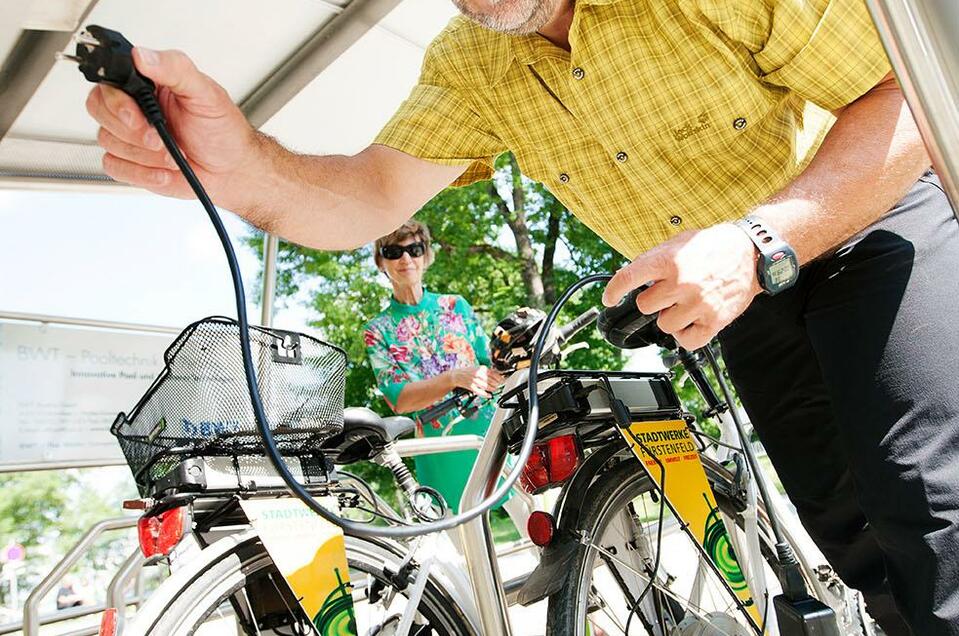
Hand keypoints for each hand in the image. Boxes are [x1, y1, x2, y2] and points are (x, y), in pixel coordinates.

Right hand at [85, 47, 261, 206]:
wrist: (231, 170)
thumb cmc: (222, 131)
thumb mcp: (206, 93)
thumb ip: (175, 69)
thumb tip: (143, 56)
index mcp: (146, 85)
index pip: (108, 83)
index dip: (118, 102)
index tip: (139, 115)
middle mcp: (133, 108)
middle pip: (100, 111)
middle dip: (134, 131)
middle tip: (162, 138)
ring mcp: (129, 136)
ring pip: (108, 141)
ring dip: (146, 155)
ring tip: (174, 155)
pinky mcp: (131, 163)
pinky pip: (115, 167)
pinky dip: (142, 173)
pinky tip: (165, 171)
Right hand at [448, 366, 504, 397]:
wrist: (456, 375)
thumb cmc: (468, 371)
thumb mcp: (478, 368)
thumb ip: (487, 371)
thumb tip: (498, 375)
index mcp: (481, 368)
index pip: (494, 374)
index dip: (500, 378)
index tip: (503, 381)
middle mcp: (478, 374)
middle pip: (492, 381)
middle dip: (497, 384)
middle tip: (499, 386)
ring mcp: (474, 381)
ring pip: (487, 387)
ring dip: (493, 389)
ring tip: (494, 389)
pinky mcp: (471, 387)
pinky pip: (481, 392)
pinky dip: (486, 395)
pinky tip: (489, 395)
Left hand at [602, 223, 762, 349]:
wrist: (751, 252)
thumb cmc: (713, 247)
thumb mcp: (677, 243)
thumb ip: (653, 260)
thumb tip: (627, 278)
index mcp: (669, 260)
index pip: (629, 278)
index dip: (614, 291)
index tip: (608, 299)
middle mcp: (682, 282)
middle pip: (645, 306)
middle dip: (653, 300)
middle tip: (669, 293)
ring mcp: (698, 303)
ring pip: (664, 324)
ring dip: (670, 317)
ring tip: (684, 304)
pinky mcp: (714, 320)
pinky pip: (686, 341)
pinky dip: (686, 335)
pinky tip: (691, 321)